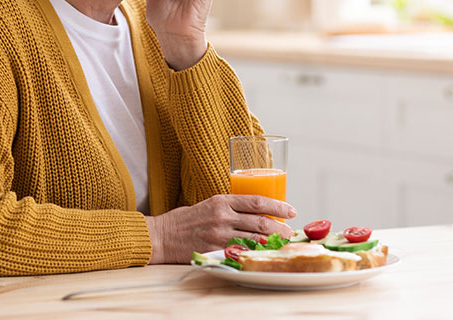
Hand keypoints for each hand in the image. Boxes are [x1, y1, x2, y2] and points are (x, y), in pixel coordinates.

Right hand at [144, 194, 296, 263]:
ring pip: (253, 237)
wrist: (162, 235)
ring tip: (283, 242)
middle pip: (259, 220)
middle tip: (290, 230)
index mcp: (221, 200)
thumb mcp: (208, 204)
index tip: (291, 210)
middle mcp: (222, 215)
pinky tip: (263, 253)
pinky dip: (254, 252)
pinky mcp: (214, 250)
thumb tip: (253, 213)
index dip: (277, 206)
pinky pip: (240, 251)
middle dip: (279, 226)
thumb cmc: (185, 220)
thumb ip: (229, 207)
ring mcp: (218, 234)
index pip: (256, 201)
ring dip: (271, 241)